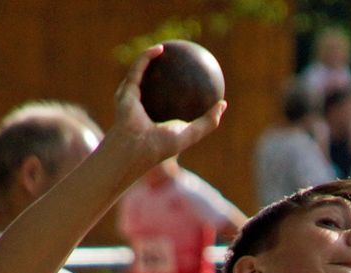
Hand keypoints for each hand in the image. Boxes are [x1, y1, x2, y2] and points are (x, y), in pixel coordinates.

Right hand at [110, 46, 227, 172]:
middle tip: (178, 59)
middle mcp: (142, 107)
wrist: (138, 147)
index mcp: (156, 118)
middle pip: (152, 84)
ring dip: (151, 57)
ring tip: (167, 47)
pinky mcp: (126, 89)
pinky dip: (147, 56)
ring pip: (141, 72)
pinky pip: (138, 68)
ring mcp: (132, 97)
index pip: (167, 100)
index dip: (178, 88)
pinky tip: (161, 48)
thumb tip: (224, 104)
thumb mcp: (192, 133)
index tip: (191, 78)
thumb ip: (208, 121)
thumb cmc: (163, 145)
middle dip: (161, 70)